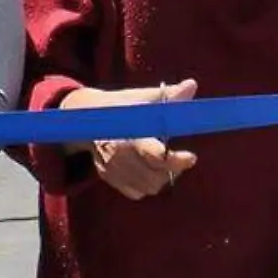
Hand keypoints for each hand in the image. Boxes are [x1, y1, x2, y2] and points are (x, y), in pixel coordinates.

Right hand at [61, 80, 199, 199]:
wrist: (85, 117)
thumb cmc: (120, 106)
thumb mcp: (143, 96)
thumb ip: (170, 95)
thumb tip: (191, 85)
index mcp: (128, 134)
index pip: (154, 155)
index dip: (175, 160)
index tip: (191, 157)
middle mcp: (118, 156)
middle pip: (154, 176)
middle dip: (173, 168)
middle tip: (182, 158)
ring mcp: (111, 169)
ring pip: (148, 186)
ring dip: (162, 177)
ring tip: (167, 162)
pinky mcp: (108, 177)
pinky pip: (135, 192)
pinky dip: (147, 184)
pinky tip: (151, 169)